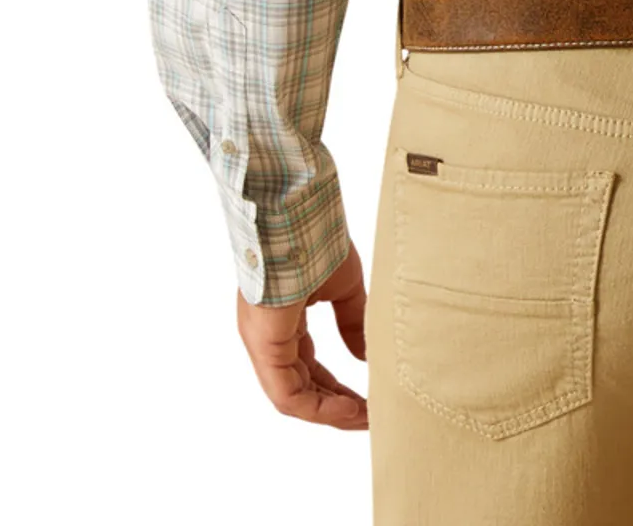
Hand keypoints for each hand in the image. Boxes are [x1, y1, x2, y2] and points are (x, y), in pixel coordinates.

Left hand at [235, 239, 369, 429]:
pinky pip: (287, 394)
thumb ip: (352, 322)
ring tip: (365, 418)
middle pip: (302, 387)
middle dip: (337, 406)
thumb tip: (364, 356)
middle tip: (370, 416)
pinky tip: (349, 409)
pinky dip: (318, 408)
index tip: (368, 400)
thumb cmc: (319, 238)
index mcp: (282, 321)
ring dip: (330, 412)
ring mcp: (262, 343)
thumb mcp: (343, 287)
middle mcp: (267, 337)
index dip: (339, 388)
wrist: (300, 213)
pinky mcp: (264, 345)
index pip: (309, 368)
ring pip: (294, 397)